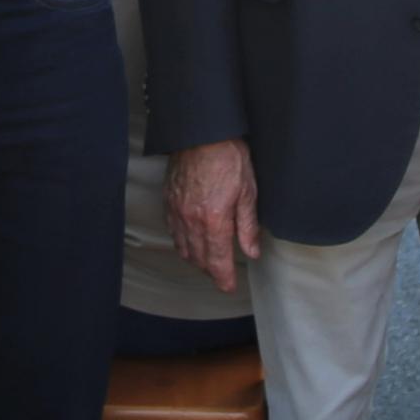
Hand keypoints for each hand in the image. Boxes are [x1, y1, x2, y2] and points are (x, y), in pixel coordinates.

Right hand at [167, 141, 262, 295]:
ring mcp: (176, 211)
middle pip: (199, 259)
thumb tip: (251, 251)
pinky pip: (172, 232)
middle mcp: (191, 220)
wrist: (202, 132)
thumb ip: (247, 225)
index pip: (217, 261)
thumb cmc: (228, 157)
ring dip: (196, 259)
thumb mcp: (248, 191)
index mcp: (214, 220)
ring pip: (183, 248)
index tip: (229, 287)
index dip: (223, 279)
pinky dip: (181, 243)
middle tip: (223, 276)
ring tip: (209, 262)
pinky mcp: (168, 201)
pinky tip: (190, 241)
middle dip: (211, 272)